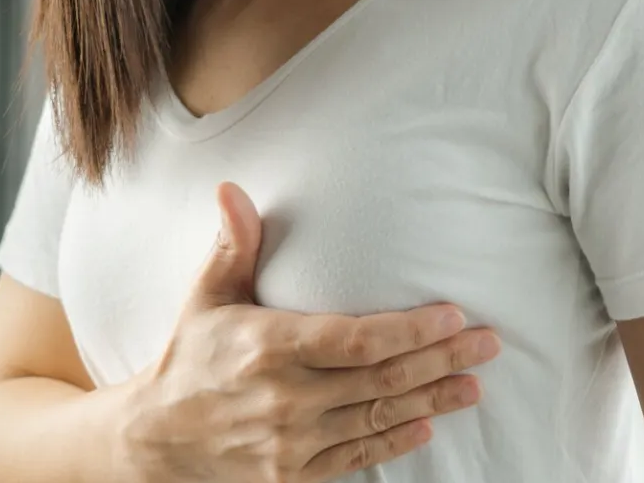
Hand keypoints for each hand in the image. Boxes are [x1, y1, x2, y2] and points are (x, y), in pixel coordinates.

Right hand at [118, 183, 500, 482]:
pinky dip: (395, 441)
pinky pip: (357, 457)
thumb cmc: (192, 357)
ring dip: (434, 400)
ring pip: (379, 417)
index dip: (411, 331)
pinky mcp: (293, 476)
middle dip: (444, 360)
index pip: (356, 339)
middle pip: (383, 378)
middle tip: (489, 343)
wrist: (155, 440)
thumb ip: (233, 246)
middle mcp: (285, 398)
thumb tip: (231, 189)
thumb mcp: (207, 298)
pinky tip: (428, 423)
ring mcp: (291, 442)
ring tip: (475, 384)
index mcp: (270, 347)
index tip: (453, 315)